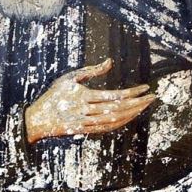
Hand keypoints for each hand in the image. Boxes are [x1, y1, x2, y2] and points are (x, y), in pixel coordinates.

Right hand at [25, 58, 155, 143]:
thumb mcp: (69, 78)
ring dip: (133, 114)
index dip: (132, 92)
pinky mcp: (86, 131)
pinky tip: (131, 117)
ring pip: (116, 120)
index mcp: (83, 96)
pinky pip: (108, 128)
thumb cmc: (53, 95)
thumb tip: (110, 61)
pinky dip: (122, 123)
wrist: (38, 119)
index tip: (145, 88)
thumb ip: (91, 70)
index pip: (114, 95)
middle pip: (118, 109)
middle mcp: (86, 111)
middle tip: (152, 97)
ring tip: (145, 106)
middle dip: (138, 103)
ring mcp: (87, 123)